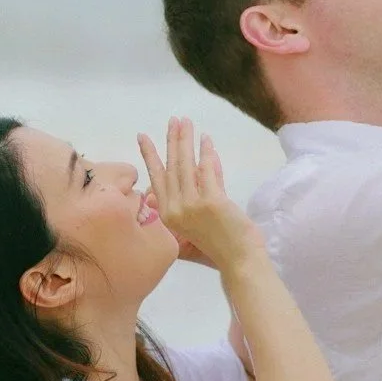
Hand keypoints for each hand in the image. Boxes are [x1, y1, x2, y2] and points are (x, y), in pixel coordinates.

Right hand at [138, 117, 263, 273]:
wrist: (238, 260)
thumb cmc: (218, 245)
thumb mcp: (196, 220)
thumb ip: (192, 196)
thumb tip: (196, 167)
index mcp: (168, 216)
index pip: (157, 179)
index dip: (150, 156)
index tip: (143, 137)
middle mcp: (174, 210)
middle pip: (171, 167)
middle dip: (171, 140)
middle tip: (173, 120)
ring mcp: (191, 205)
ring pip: (185, 165)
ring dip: (185, 140)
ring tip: (186, 122)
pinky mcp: (210, 201)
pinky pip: (207, 170)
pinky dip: (207, 152)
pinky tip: (206, 139)